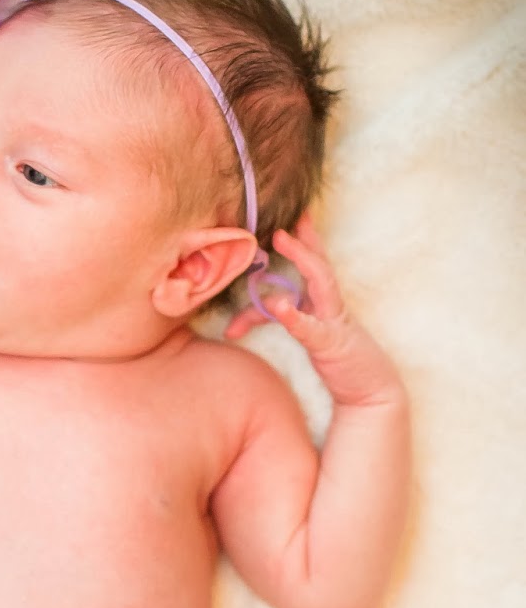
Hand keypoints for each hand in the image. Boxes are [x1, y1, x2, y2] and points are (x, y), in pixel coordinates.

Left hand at [225, 213, 402, 407]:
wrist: (371, 394)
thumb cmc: (341, 365)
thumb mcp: (308, 340)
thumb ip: (282, 324)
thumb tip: (237, 322)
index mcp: (325, 304)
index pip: (309, 270)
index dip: (300, 244)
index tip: (285, 221)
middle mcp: (331, 307)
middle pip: (318, 264)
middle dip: (302, 238)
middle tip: (283, 213)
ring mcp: (334, 323)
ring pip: (320, 282)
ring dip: (302, 259)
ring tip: (282, 238)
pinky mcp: (332, 345)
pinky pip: (312, 328)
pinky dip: (295, 317)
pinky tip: (279, 307)